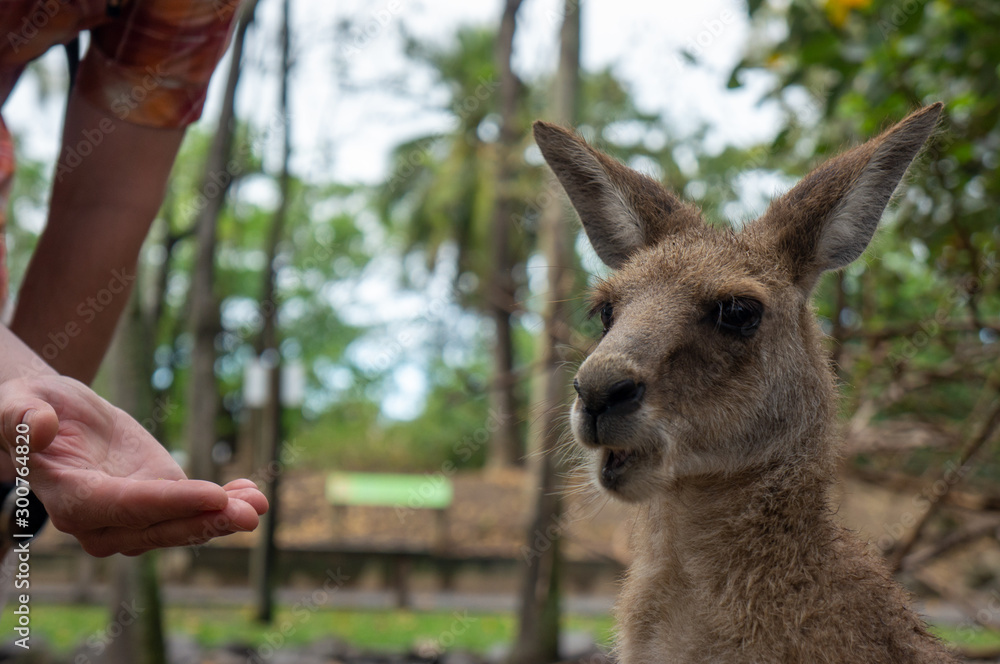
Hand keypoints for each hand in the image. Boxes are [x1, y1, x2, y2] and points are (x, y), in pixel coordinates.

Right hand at [0, 375, 267, 556]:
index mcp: (69, 498)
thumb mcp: (16, 405)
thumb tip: (42, 427)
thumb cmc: (28, 409)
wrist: (51, 415)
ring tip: (258, 503)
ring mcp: (132, 516)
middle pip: (158, 527)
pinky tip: (253, 493)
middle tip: (248, 513)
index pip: (123, 507)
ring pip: (181, 525)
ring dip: (222, 517)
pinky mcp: (156, 501)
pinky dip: (224, 504)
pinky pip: (192, 510)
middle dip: (205, 521)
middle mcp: (102, 520)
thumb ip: (22, 420)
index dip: (169, 503)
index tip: (212, 494)